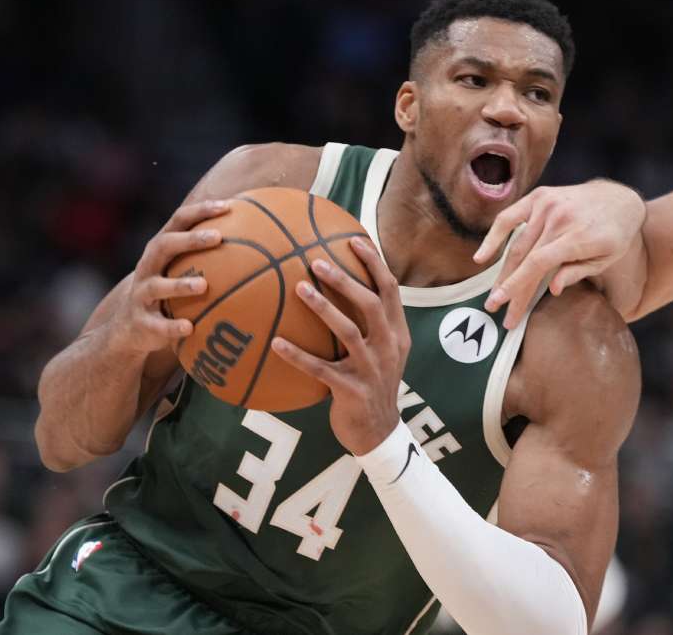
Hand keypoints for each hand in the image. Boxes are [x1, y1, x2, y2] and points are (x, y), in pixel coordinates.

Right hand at [108, 199, 228, 354]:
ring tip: (204, 285)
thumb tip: (258, 240)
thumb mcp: (180, 269)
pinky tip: (189, 328)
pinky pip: (157, 325)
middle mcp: (148, 266)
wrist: (131, 326)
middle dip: (190, 240)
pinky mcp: (141, 322)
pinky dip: (172, 327)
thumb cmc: (168, 290)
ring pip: (157, 286)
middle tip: (218, 237)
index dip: (200, 211)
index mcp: (160, 249)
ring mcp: (141, 294)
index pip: (178, 221)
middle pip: (164, 245)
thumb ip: (208, 254)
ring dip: (180, 285)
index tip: (227, 206)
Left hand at [272, 237, 410, 455]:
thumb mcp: (382, 352)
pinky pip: (320, 369)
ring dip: (323, 308)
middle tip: (317, 261)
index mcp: (397, 334)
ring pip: (349, 332)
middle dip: (346, 280)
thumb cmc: (372, 384)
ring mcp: (372, 370)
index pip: (390, 290)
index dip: (374, 263)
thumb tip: (342, 285)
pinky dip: (298, 355)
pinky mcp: (352, 391)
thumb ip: (371, 322)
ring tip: (299, 288)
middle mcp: (389, 348)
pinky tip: (275, 343)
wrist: (379, 432)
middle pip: (372, 304)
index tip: (354, 239)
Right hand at [474, 181, 645, 328]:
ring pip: (516, 243)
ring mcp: (546, 204)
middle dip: (508, 287)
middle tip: (495, 309)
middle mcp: (558, 218)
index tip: (506, 307)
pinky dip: (493, 237)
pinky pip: (509, 218)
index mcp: (576, 236)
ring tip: (493, 293)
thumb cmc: (615, 235)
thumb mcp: (606, 259)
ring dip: (502, 271)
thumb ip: (578, 272)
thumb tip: (552, 289)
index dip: (518, 286)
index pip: (538, 264)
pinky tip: (482, 257)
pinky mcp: (538, 197)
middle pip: (523, 258)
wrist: (619, 199)